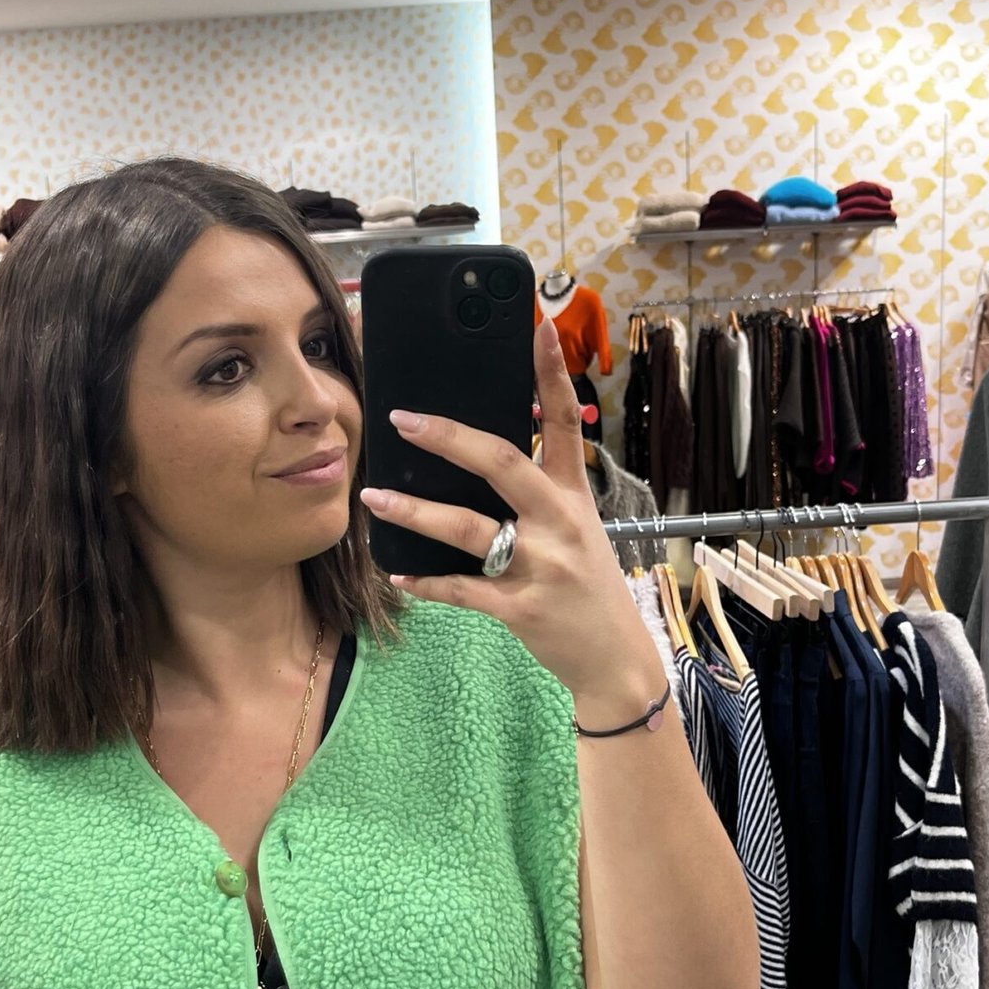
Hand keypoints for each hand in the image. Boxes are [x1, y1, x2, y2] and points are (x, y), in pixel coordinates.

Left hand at [359, 315, 665, 711]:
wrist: (616, 661)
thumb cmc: (587, 588)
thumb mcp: (578, 530)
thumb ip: (539, 494)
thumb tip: (475, 456)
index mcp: (575, 496)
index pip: (566, 422)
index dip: (551, 374)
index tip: (534, 328)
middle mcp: (560, 523)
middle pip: (502, 464)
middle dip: (448, 437)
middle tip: (401, 418)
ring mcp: (542, 567)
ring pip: (469, 530)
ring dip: (414, 513)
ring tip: (372, 499)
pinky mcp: (522, 610)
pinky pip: (462, 590)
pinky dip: (426, 582)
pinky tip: (397, 572)